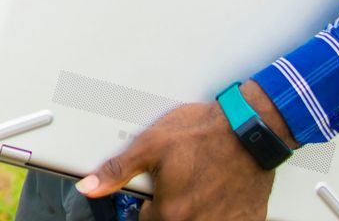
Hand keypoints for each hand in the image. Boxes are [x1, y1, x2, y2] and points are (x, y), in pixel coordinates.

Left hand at [77, 82, 290, 220]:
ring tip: (202, 183)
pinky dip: (221, 210)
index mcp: (172, 212)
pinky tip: (222, 189)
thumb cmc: (203, 133)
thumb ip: (117, 171)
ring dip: (197, 209)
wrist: (250, 127)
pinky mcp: (248, 220)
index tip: (156, 194)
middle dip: (173, 208)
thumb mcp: (150, 145)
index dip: (150, 206)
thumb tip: (88, 188)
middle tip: (182, 182)